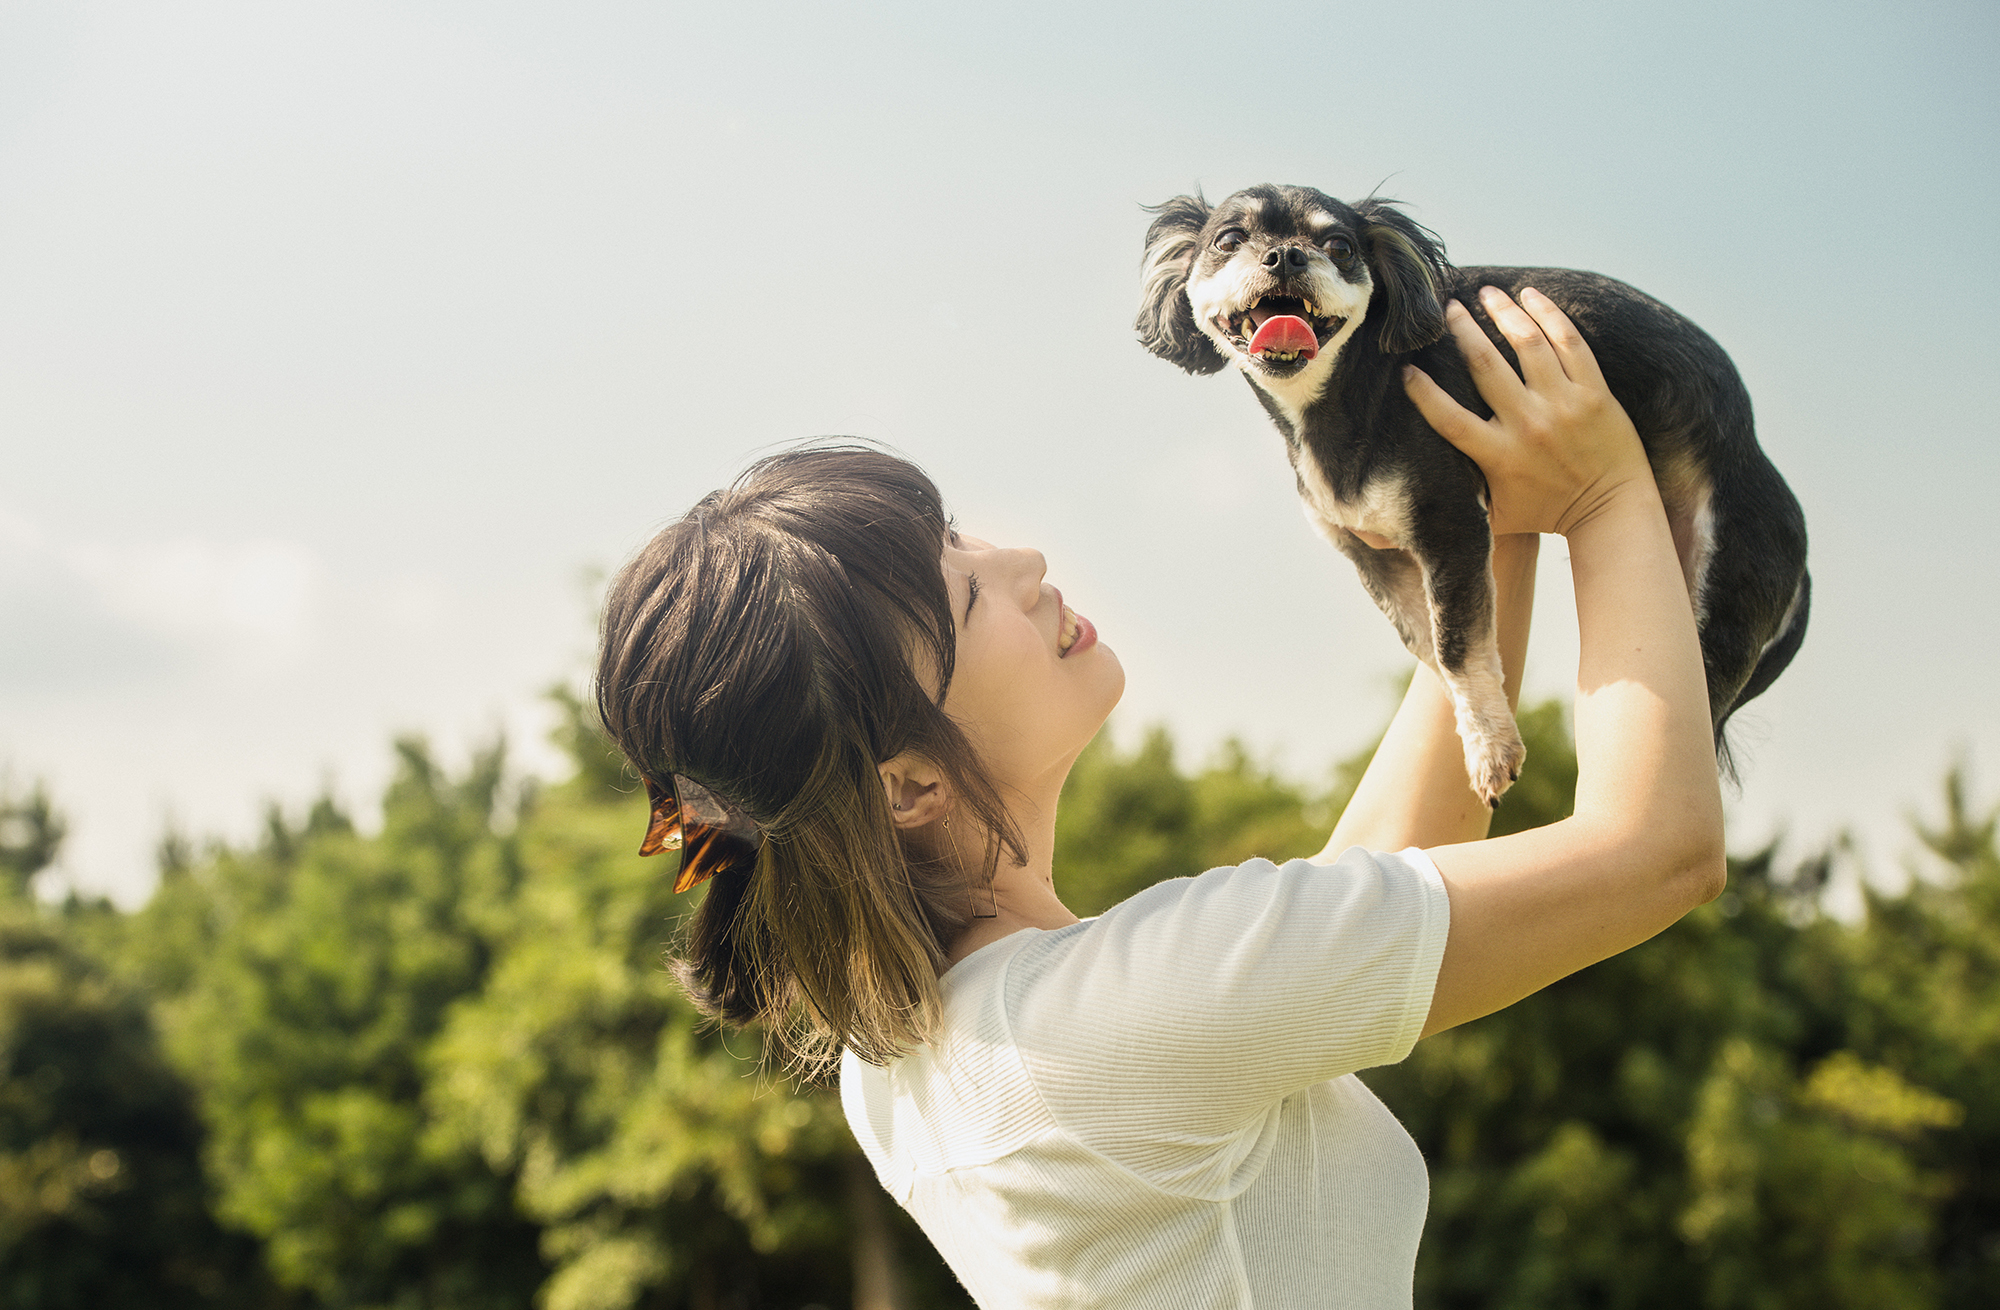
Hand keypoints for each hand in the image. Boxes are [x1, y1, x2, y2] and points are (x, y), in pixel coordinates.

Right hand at [1402, 287, 1652, 537]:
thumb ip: (1455, 506)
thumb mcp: (1494, 517)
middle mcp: (1529, 424)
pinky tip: (1531, 296)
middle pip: (1485, 364)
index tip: (1407, 368)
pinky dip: (1549, 314)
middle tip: (1446, 308)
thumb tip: (1398, 525)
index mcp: (1498, 455)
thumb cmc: (1545, 514)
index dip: (1424, 391)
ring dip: (1503, 312)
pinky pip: (1570, 342)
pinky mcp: (1594, 392)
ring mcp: (1563, 404)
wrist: (1610, 511)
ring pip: (1527, 343)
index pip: (1449, 416)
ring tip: (1486, 293)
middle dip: (1462, 330)